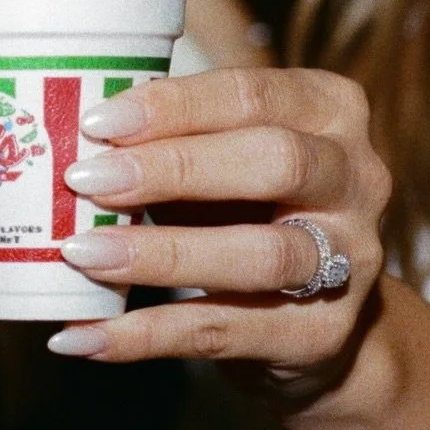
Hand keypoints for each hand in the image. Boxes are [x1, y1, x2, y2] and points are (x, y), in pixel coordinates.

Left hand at [47, 68, 387, 392]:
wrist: (317, 319)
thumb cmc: (252, 210)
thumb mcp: (227, 159)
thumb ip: (173, 140)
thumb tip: (72, 136)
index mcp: (330, 111)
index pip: (253, 95)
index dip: (175, 105)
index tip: (98, 121)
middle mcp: (358, 179)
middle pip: (274, 161)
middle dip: (174, 167)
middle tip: (86, 179)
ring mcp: (349, 261)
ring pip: (259, 253)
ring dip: (162, 254)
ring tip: (81, 254)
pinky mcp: (321, 335)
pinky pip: (226, 332)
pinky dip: (146, 335)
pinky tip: (83, 334)